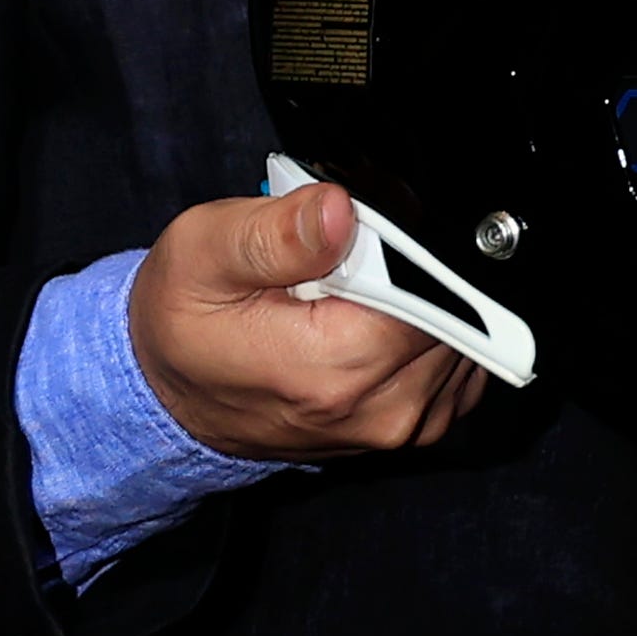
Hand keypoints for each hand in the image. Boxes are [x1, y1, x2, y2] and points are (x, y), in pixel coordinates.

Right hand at [131, 177, 479, 461]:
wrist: (173, 394)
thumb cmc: (186, 324)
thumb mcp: (203, 253)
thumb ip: (275, 232)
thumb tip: (341, 210)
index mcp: (335, 370)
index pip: (432, 290)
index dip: (404, 250)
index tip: (356, 243)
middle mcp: (382, 408)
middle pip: (454, 311)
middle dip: (415, 274)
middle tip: (345, 266)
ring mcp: (404, 424)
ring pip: (463, 336)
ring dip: (422, 305)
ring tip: (352, 297)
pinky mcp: (416, 425)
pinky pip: (459, 362)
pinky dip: (429, 333)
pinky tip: (377, 319)